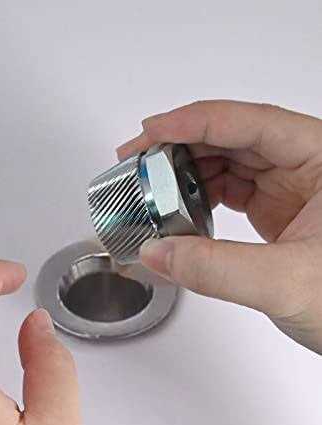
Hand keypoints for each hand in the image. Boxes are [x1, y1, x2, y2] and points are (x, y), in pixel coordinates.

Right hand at [118, 100, 321, 354]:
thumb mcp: (288, 283)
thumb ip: (216, 269)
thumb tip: (157, 252)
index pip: (249, 122)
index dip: (193, 122)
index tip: (150, 132)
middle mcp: (308, 164)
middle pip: (231, 137)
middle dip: (179, 147)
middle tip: (138, 161)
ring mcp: (291, 186)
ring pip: (227, 162)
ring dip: (185, 173)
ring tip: (152, 187)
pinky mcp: (278, 209)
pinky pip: (230, 189)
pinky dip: (199, 197)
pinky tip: (180, 207)